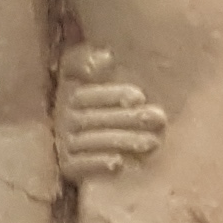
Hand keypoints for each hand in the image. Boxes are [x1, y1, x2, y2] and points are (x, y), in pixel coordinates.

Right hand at [54, 45, 165, 182]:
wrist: (94, 140)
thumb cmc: (101, 100)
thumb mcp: (89, 74)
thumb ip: (90, 62)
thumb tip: (105, 56)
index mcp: (69, 93)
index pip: (85, 94)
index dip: (112, 94)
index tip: (140, 96)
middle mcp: (63, 118)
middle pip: (93, 119)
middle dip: (128, 118)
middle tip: (158, 119)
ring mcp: (64, 142)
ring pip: (92, 141)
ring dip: (122, 141)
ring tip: (152, 142)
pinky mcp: (67, 166)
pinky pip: (79, 165)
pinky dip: (98, 163)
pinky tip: (119, 163)